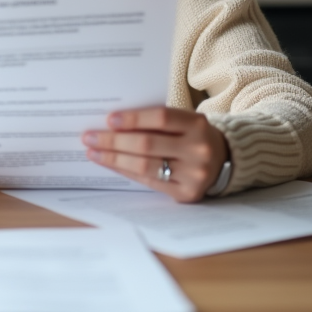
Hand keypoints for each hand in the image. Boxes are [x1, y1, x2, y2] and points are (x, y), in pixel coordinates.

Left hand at [82, 107, 228, 202]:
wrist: (222, 159)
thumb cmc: (192, 135)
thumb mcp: (184, 121)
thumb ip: (156, 121)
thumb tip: (112, 124)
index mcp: (198, 124)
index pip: (161, 117)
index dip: (133, 118)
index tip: (109, 119)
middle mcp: (199, 150)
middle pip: (147, 144)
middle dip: (113, 141)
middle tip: (89, 137)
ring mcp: (194, 174)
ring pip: (145, 166)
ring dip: (114, 159)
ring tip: (93, 152)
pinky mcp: (186, 194)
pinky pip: (149, 182)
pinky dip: (126, 172)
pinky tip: (110, 165)